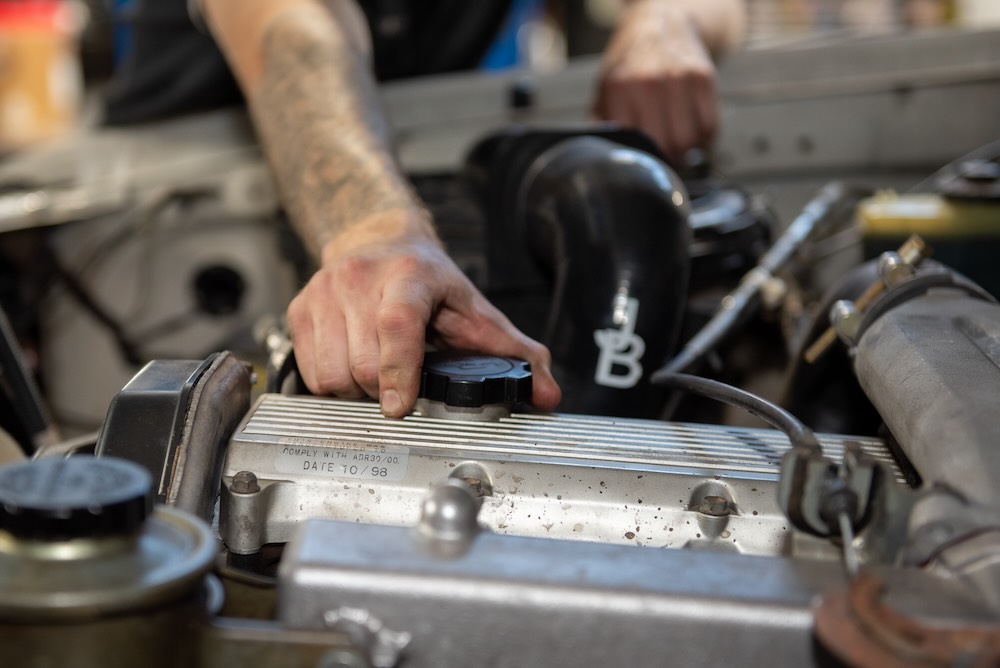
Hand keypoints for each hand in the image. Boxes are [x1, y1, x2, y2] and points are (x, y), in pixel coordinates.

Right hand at [287, 211, 561, 417]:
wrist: (376, 240)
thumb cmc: (428, 282)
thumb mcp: (477, 311)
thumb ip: (517, 353)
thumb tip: (546, 393)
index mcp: (409, 278)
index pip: (398, 327)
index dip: (400, 371)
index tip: (401, 407)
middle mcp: (360, 280)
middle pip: (364, 365)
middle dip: (385, 392)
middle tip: (403, 388)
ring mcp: (325, 293)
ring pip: (332, 375)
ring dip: (356, 392)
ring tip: (379, 377)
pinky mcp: (300, 310)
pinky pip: (310, 372)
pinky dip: (333, 384)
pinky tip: (354, 369)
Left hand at [593, 0, 718, 166]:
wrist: (660, 22)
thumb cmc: (630, 62)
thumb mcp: (605, 89)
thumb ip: (602, 124)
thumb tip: (605, 158)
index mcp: (620, 90)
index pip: (635, 145)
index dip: (643, 162)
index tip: (646, 167)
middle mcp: (649, 83)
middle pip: (666, 146)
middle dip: (666, 161)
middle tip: (664, 160)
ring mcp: (679, 79)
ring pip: (690, 141)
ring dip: (687, 153)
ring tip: (678, 148)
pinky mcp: (703, 77)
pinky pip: (710, 125)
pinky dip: (704, 138)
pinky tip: (693, 133)